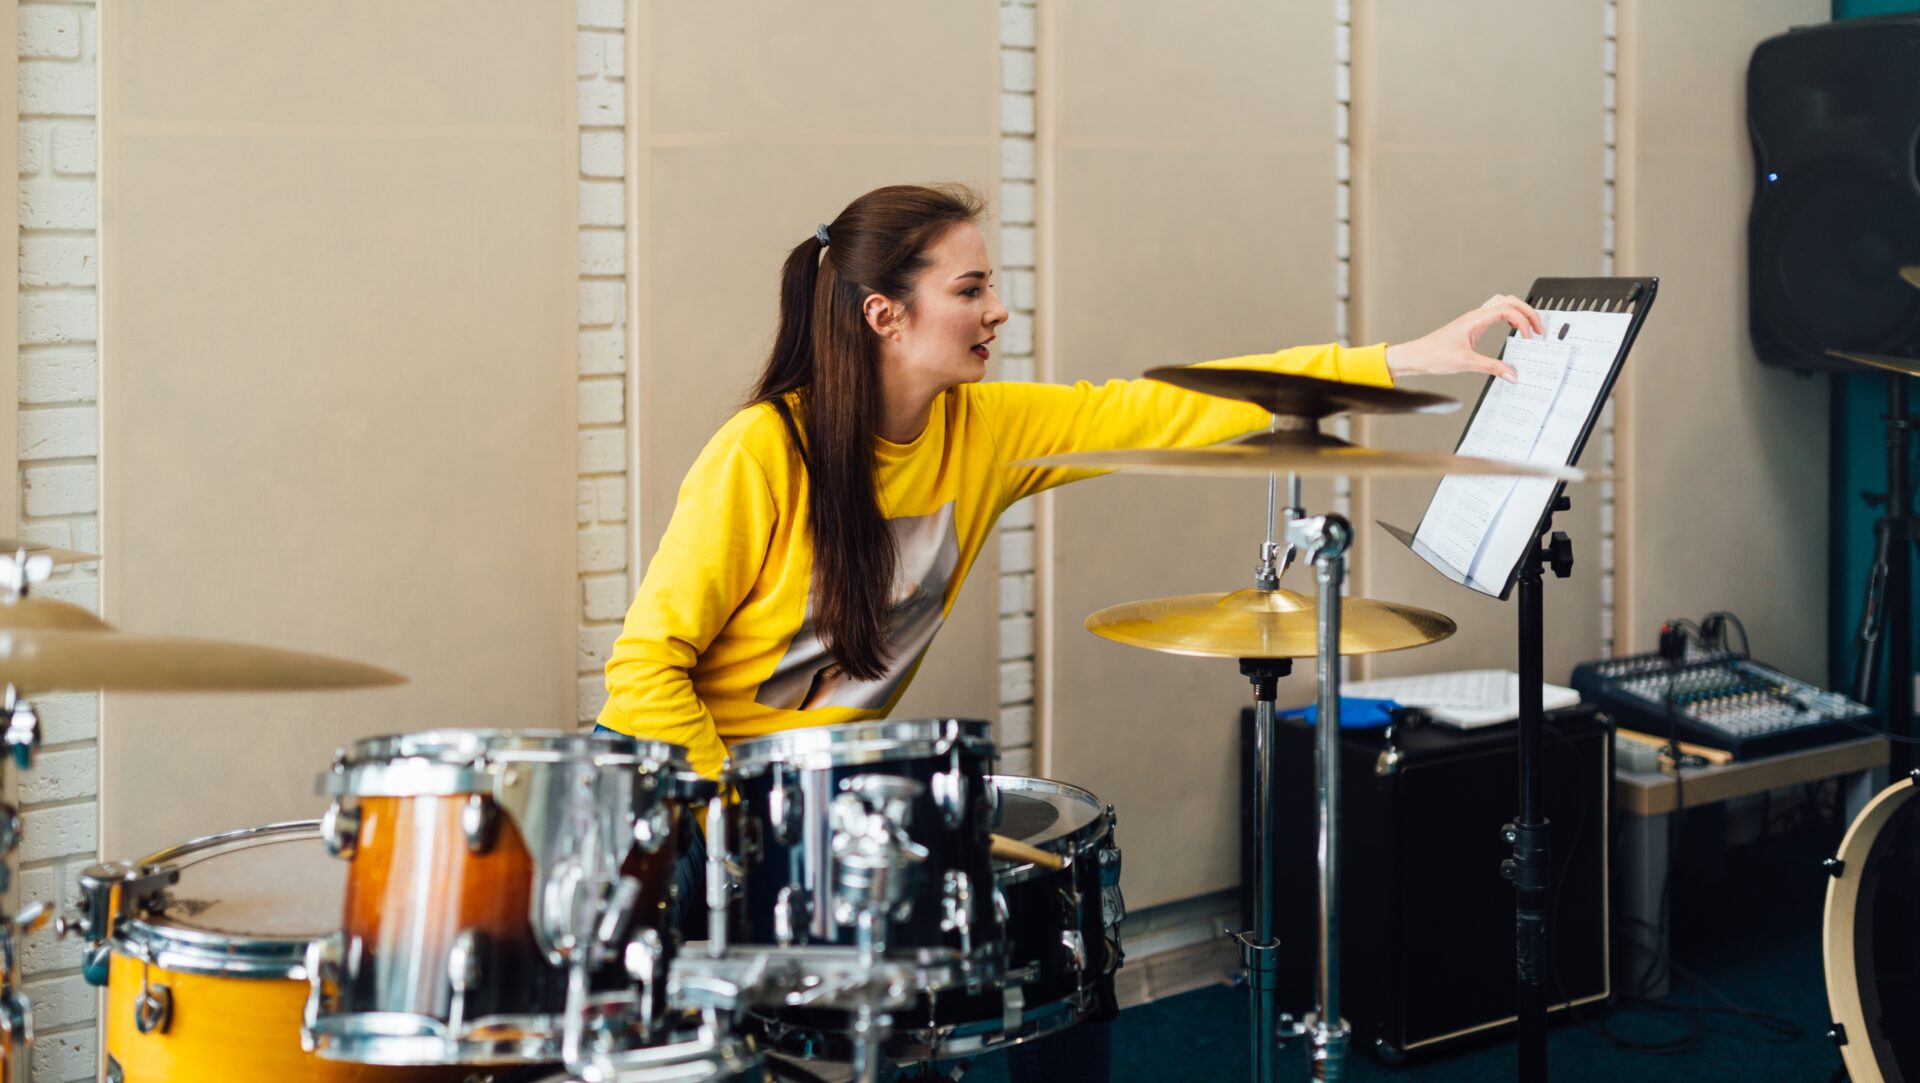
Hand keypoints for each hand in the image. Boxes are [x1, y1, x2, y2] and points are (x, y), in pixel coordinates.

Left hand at [1384, 294, 1543, 383]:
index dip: (1523, 321)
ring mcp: (1474, 320)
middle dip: (1528, 312)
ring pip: (1503, 304)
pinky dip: (1509, 318)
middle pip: (1510, 301)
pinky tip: (1513, 330)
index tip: (1530, 338)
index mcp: (1474, 319)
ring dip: (1519, 312)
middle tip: (1540, 329)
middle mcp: (1475, 316)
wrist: (1415, 357)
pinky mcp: (1472, 327)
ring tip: (1531, 327)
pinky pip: (1496, 314)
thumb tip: (1512, 374)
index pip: (1508, 310)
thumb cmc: (1433, 356)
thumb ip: (1492, 368)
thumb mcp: (1465, 363)